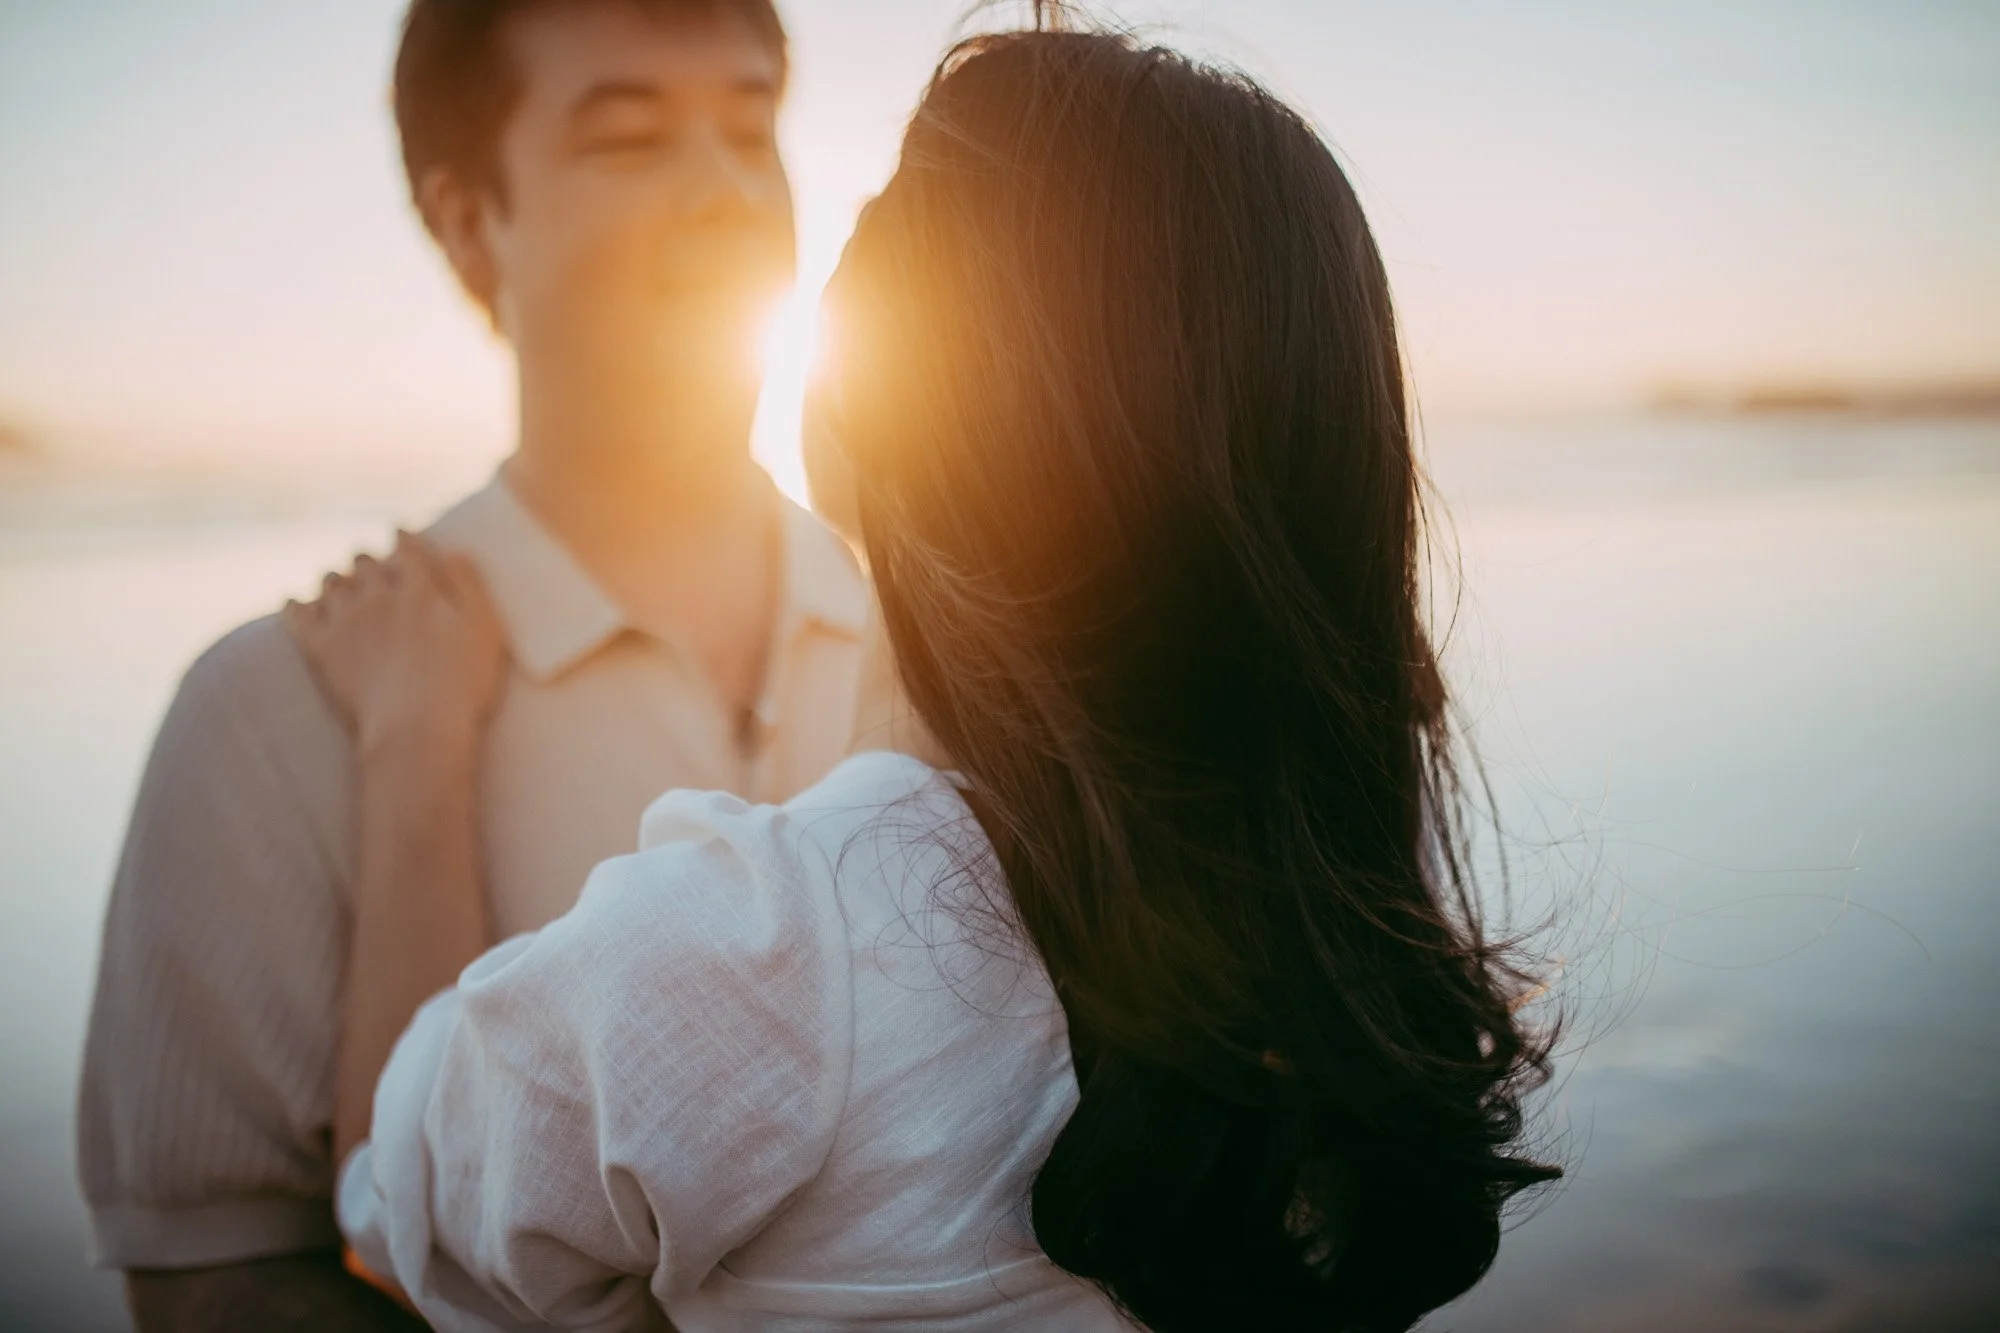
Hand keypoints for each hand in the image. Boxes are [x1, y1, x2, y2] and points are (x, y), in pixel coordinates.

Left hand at [283, 531, 509, 760]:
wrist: (415, 730)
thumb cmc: (461, 684)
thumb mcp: (484, 630)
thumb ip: (468, 585)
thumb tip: (453, 550)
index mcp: (419, 589)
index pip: (406, 550)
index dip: (403, 538)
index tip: (399, 532)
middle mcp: (377, 596)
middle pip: (364, 563)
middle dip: (368, 561)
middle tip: (370, 566)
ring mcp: (344, 621)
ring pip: (331, 583)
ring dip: (337, 581)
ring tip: (340, 587)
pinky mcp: (318, 649)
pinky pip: (297, 614)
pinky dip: (296, 605)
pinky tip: (295, 604)